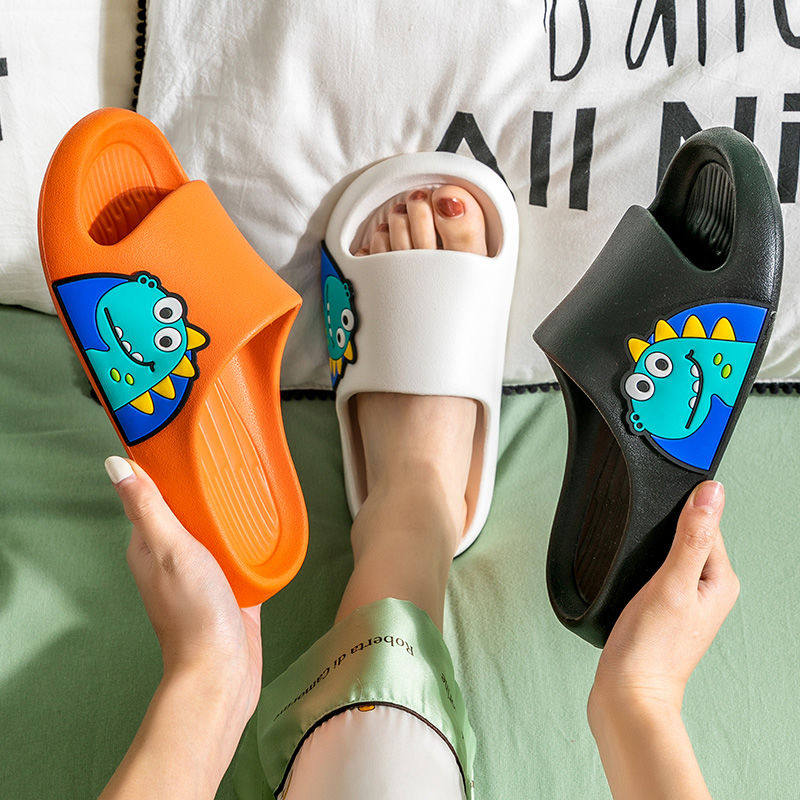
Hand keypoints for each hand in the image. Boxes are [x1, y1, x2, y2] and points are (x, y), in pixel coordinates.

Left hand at [104, 455, 261, 724]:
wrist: (223, 670)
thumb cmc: (194, 610)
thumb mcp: (169, 549)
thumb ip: (148, 507)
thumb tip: (113, 463)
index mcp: (150, 546)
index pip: (155, 496)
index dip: (169, 470)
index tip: (190, 442)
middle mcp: (174, 558)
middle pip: (191, 512)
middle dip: (208, 488)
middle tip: (233, 458)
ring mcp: (203, 574)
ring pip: (218, 532)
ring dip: (232, 513)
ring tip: (254, 483)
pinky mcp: (231, 588)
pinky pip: (241, 555)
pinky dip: (251, 540)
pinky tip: (267, 525)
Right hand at [590, 480, 739, 718]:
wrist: (627, 693)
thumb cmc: (651, 647)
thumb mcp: (672, 583)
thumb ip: (692, 536)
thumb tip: (712, 493)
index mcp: (721, 580)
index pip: (705, 523)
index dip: (678, 513)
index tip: (655, 519)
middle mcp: (708, 588)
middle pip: (686, 535)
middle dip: (661, 533)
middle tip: (641, 550)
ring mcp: (685, 599)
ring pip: (667, 552)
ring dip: (649, 549)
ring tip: (634, 565)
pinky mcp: (663, 608)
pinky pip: (655, 570)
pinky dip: (641, 565)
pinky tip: (629, 574)